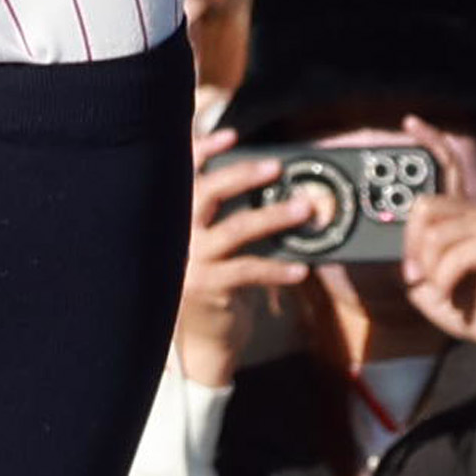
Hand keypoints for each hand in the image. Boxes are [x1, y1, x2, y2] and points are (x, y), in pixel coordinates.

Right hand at [176, 148, 317, 384]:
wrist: (198, 339)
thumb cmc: (210, 281)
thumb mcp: (205, 244)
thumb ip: (219, 216)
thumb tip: (261, 183)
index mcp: (171, 215)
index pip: (181, 174)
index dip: (202, 150)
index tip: (230, 136)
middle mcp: (174, 233)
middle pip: (205, 192)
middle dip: (242, 175)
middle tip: (276, 167)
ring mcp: (191, 259)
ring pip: (234, 228)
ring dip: (272, 216)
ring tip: (303, 210)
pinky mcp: (209, 286)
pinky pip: (250, 270)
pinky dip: (278, 268)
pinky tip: (302, 269)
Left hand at [394, 123, 475, 358]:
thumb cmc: (463, 302)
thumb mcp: (424, 275)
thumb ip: (410, 252)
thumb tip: (394, 240)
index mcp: (461, 215)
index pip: (447, 168)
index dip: (430, 142)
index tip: (409, 121)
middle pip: (423, 208)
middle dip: (412, 246)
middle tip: (418, 273)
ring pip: (434, 234)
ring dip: (429, 269)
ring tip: (441, 286)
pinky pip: (452, 255)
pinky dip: (443, 279)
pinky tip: (454, 290)